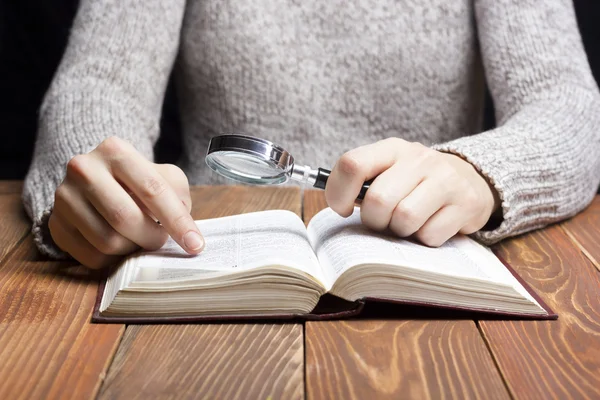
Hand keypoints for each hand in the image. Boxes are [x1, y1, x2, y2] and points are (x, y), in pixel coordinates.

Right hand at [49, 136, 203, 268]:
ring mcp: (64, 196)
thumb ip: (178, 197)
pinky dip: (114, 259)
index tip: (196, 245)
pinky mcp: (56, 224)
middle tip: (161, 240)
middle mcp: (83, 168)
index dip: (177, 221)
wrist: (97, 181)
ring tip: (139, 239)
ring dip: (133, 249)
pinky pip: (92, 256)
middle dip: (152, 237)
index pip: (152, 190)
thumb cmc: (138, 181)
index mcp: (115, 151)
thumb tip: (187, 233)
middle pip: (125, 218)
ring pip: (107, 241)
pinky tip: (121, 246)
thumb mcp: (164, 176)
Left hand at [325, 138, 499, 246]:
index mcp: (392, 148)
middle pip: (378, 200)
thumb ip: (361, 181)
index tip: (342, 209)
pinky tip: (430, 225)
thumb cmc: (414, 182)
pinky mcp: (466, 203)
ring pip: (405, 218)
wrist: (470, 179)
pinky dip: (424, 239)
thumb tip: (337, 204)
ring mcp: (446, 179)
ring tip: (407, 223)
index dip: (338, 193)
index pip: (352, 164)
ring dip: (400, 231)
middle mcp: (419, 159)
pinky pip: (430, 235)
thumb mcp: (388, 170)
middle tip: (382, 220)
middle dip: (374, 220)